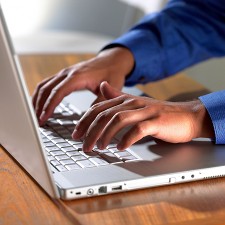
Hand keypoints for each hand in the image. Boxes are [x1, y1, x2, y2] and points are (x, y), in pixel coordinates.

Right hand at [32, 47, 133, 124]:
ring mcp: (65, 73)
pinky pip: (47, 83)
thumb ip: (101, 102)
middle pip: (46, 88)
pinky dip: (41, 93)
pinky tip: (40, 102)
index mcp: (78, 76)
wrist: (112, 61)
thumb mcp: (111, 88)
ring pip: (44, 85)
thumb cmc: (112, 73)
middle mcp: (68, 73)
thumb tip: (91, 118)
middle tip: (35, 120)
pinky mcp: (64, 75)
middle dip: (39, 105)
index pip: (58, 92)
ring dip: (37, 99)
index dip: (49, 106)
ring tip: (34, 114)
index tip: (43, 118)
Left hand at [73, 82, 214, 151]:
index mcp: (126, 100)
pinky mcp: (156, 121)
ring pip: (118, 120)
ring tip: (100, 147)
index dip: (85, 121)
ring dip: (106, 135)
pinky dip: (128, 139)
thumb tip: (102, 87)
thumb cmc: (159, 114)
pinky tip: (121, 148)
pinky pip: (138, 129)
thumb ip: (118, 96)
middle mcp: (133, 103)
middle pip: (105, 114)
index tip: (77, 134)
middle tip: (84, 146)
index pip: (99, 108)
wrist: (187, 116)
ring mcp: (145, 111)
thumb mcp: (136, 104)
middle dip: (91, 131)